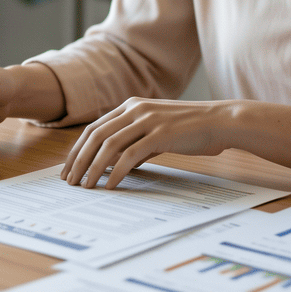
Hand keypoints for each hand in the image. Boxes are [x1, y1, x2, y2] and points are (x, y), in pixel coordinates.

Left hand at [61, 98, 236, 188]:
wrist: (220, 122)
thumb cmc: (191, 129)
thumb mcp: (158, 130)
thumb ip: (137, 142)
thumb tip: (120, 164)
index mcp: (131, 106)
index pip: (94, 128)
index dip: (77, 149)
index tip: (70, 168)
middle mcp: (135, 109)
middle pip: (95, 136)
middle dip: (79, 160)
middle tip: (70, 181)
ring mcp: (147, 120)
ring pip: (108, 145)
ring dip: (93, 168)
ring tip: (86, 186)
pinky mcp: (160, 134)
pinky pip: (130, 155)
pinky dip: (117, 172)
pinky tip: (111, 185)